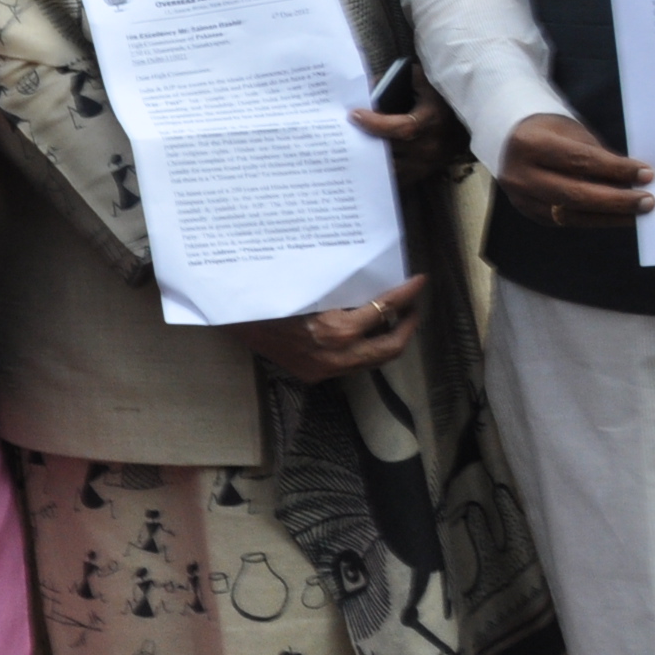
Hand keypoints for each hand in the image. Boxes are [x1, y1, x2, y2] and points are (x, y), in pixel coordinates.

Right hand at [230, 276, 427, 383]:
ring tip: (394, 317)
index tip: (420, 281)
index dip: (406, 294)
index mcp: (335, 329)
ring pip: (374, 359)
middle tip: (413, 305)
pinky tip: (364, 332)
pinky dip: (366, 347)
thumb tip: (371, 280)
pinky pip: (353, 363)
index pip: (383, 309)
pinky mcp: (316, 374)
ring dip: (389, 338)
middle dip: (408, 324)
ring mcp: (326, 369)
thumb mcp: (308, 287)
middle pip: (391, 346)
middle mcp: (336, 354)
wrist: (234, 320)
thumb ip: (340, 290)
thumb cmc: (268, 296)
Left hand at [346, 69, 463, 173]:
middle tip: (344, 133)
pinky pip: (400, 178)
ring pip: (393, 168)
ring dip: (372, 159)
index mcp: (433, 120)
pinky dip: (383, 172)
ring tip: (351, 149)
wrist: (468, 117)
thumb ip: (397, 79)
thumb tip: (367, 87)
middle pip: (392, 150)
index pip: (401, 128)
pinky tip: (367, 163)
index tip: (354, 115)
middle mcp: (432, 145)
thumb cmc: (441, 96)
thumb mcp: (423, 81)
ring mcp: (430, 163)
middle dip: (366, 141)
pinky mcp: (427, 172)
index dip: (375, 123)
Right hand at [497, 114, 652, 228]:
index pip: (580, 160)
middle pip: (575, 193)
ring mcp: (520, 198)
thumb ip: (597, 155)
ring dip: (609, 216)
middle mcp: (520, 174)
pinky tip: (616, 216)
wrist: (509, 141)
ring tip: (637, 214)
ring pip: (571, 214)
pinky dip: (594, 219)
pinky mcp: (528, 212)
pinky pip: (566, 221)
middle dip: (616, 199)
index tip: (646, 174)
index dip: (615, 169)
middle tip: (648, 201)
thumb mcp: (571, 132)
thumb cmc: (549, 131)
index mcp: (529, 144)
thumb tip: (633, 179)